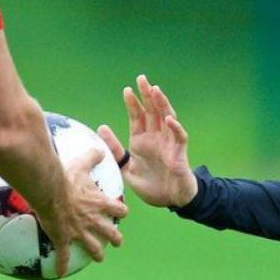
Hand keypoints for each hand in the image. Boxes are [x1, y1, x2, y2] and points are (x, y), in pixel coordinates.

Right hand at [31, 149, 128, 276]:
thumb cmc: (67, 177)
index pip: (119, 209)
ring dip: (97, 253)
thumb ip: (93, 156)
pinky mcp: (63, 239)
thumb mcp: (82, 163)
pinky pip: (64, 255)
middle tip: (118, 241)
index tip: (122, 213)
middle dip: (116, 238)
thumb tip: (100, 149)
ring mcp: (79, 231)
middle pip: (111, 232)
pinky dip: (62, 265)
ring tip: (100, 258)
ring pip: (93, 246)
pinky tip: (61, 273)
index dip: (122, 211)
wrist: (50, 190)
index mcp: (100, 203)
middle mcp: (93, 219)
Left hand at [97, 75, 197, 207]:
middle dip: (147, 95)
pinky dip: (175, 127)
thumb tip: (100, 128)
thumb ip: (115, 151)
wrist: (170, 200)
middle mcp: (156, 137)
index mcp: (142, 140)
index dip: (133, 103)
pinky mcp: (179, 153)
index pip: (137, 116)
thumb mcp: (126, 169)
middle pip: (152, 111)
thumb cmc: (151, 185)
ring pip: (167, 118)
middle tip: (141, 79)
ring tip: (155, 91)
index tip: (126, 90)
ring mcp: (168, 143)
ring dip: (162, 104)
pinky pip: (179, 137)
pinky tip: (169, 119)